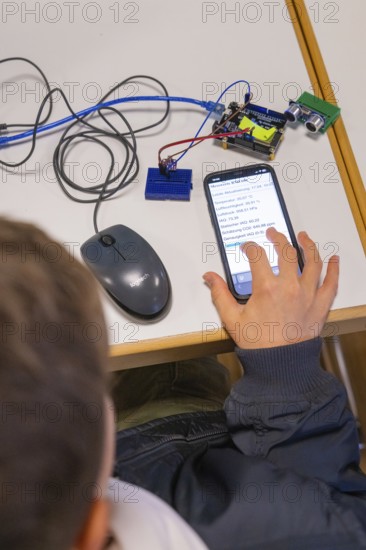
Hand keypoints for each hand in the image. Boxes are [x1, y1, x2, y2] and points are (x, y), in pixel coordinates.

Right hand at [203, 227, 338, 348]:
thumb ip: (219, 294)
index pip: (257, 256)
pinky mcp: (319, 305)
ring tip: (303, 236)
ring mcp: (307, 294)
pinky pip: (331, 283)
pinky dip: (334, 269)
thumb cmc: (258, 343)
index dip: (250, 247)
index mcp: (266, 287)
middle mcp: (289, 286)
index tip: (247, 247)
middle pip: (286, 251)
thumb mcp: (232, 318)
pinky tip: (334, 259)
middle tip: (273, 233)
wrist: (280, 365)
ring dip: (308, 245)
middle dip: (278, 238)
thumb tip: (209, 276)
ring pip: (312, 261)